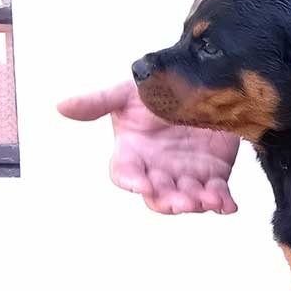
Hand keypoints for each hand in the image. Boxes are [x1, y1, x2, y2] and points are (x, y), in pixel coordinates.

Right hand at [57, 80, 240, 214]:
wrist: (204, 84)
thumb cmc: (161, 88)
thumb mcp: (129, 91)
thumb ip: (98, 102)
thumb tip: (61, 106)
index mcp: (133, 152)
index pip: (124, 174)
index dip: (131, 181)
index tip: (142, 184)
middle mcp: (158, 169)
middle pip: (158, 195)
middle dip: (169, 201)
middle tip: (182, 201)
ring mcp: (186, 175)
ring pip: (188, 199)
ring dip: (197, 203)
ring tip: (208, 200)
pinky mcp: (214, 176)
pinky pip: (218, 195)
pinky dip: (223, 203)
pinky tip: (229, 205)